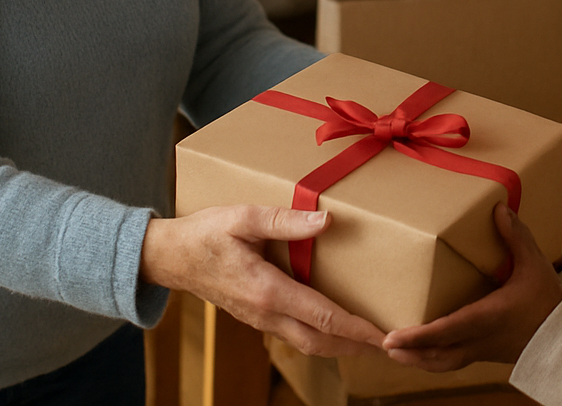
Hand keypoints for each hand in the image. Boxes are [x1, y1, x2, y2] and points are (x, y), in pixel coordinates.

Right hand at [140, 205, 384, 356]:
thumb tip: (326, 221)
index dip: (357, 328)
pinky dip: (323, 337)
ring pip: (309, 343)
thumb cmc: (205, 234)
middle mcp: (266, 313)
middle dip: (358, 346)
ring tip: (372, 342)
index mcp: (267, 291)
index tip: (384, 334)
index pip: (323, 317)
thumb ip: (285, 220)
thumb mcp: (243, 217)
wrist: (170, 258)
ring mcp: (260, 320)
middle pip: (321, 341)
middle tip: (391, 346)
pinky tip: (337, 329)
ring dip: (342, 345)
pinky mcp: (257, 317)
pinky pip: (296, 335)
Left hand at [383, 203, 561, 370]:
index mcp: (487, 317)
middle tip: (381, 344)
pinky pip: (449, 362)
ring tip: (392, 351)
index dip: (418, 336)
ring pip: (441, 363)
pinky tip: (418, 353)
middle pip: (435, 355)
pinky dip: (429, 360)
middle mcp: (478, 339)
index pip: (447, 330)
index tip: (392, 337)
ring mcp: (479, 351)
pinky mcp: (482, 355)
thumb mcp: (534, 264)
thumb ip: (516, 236)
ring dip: (414, 359)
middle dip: (406, 352)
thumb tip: (499, 209)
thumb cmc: (547, 301)